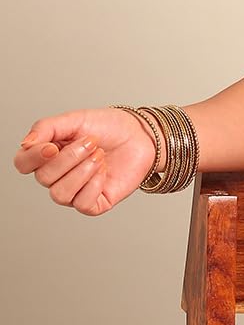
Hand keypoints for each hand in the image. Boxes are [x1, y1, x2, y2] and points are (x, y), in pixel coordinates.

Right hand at [12, 107, 159, 215]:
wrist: (140, 136)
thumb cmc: (108, 128)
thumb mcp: (75, 120)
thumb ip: (47, 128)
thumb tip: (25, 143)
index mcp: (48, 154)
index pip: (23, 164)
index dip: (33, 158)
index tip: (52, 146)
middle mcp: (58, 175)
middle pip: (43, 178)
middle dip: (70, 158)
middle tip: (91, 143)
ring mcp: (75, 191)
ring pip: (60, 195)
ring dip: (82, 172)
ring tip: (99, 156)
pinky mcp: (94, 204)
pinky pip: (82, 204)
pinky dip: (94, 184)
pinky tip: (104, 171)